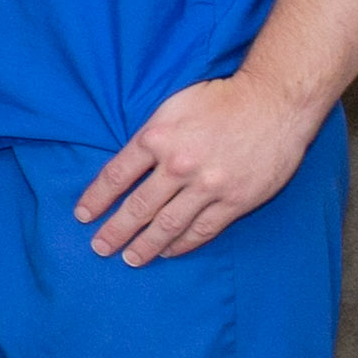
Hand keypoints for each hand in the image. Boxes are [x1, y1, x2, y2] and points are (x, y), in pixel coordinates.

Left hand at [80, 70, 318, 265]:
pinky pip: (203, 229)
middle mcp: (178, 165)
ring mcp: (208, 186)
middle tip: (100, 248)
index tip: (83, 216)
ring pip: (168, 224)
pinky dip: (183, 244)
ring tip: (131, 259)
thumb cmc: (221, 99)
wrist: (274, 102)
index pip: (115, 176)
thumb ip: (150, 137)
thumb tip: (127, 166)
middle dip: (115, 231)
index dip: (96, 199)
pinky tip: (169, 251)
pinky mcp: (236, 200)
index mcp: (157, 138)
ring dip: (146, 245)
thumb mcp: (172, 107)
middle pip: (138, 207)